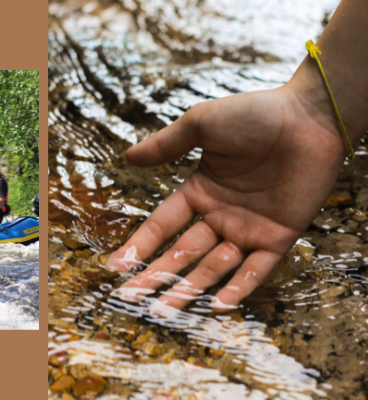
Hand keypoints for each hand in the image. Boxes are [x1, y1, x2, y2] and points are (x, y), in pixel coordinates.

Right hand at [106, 85, 345, 312]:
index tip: (115, 265)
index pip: (161, 225)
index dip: (138, 245)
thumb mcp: (201, 124)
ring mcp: (248, 229)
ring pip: (213, 267)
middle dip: (154, 275)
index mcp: (199, 191)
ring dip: (190, 288)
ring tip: (164, 309)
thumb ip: (166, 144)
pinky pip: (256, 269)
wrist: (309, 116)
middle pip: (181, 253)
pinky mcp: (278, 237)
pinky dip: (239, 287)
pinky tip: (217, 306)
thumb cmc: (255, 114)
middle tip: (130, 298)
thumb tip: (128, 156)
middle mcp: (220, 215)